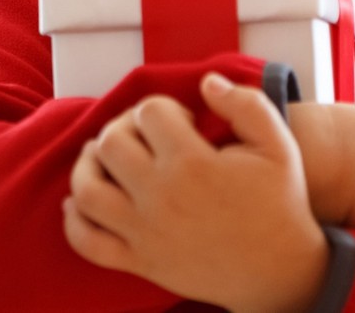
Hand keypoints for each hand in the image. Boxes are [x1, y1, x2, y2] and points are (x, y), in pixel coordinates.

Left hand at [64, 72, 328, 312]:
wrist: (279, 271)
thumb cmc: (279, 203)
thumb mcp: (277, 145)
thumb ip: (246, 104)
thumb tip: (207, 82)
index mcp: (193, 164)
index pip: (149, 112)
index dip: (164, 107)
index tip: (184, 122)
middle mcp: (161, 196)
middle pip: (111, 143)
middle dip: (124, 127)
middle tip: (146, 136)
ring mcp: (145, 232)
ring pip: (87, 189)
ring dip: (88, 165)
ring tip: (106, 157)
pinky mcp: (139, 261)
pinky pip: (88, 242)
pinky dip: (75, 220)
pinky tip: (79, 202)